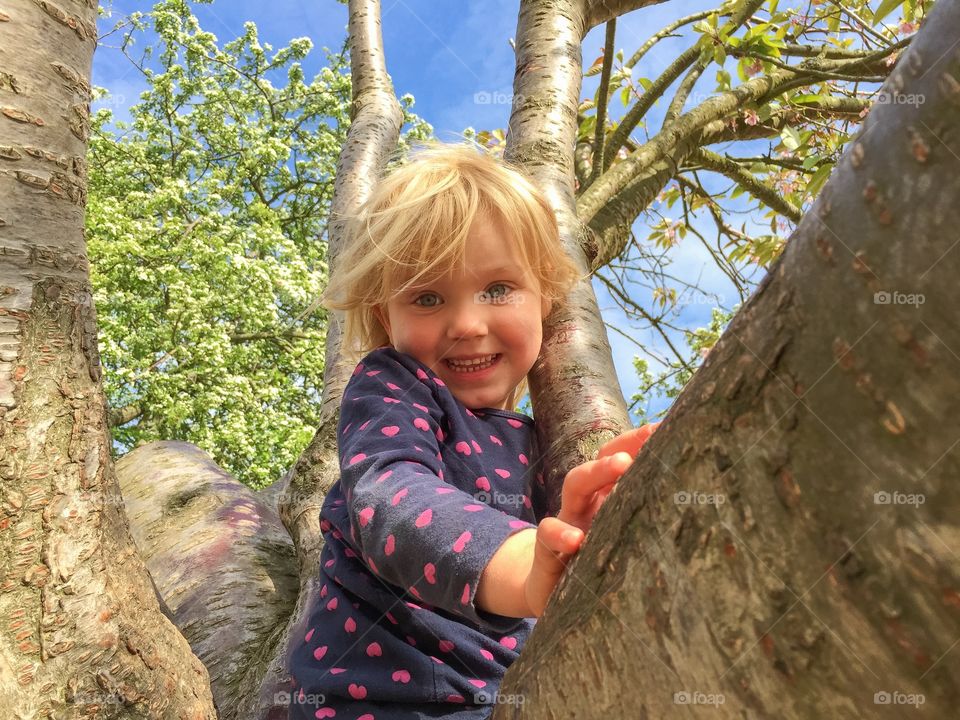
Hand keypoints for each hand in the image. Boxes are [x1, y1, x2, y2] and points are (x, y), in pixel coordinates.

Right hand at [523, 422, 659, 616]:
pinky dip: (561, 533)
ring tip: (620, 463)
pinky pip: (549, 535)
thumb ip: (650, 527)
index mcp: (609, 498)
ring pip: (576, 484)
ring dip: (597, 471)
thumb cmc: (599, 566)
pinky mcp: (549, 551)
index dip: (643, 442)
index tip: (670, 427)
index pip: (624, 459)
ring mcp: (568, 522)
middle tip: (650, 435)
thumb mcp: (625, 545)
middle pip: (602, 461)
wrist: (551, 594)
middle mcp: (588, 503)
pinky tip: (576, 539)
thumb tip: (700, 516)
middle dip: (625, 444)